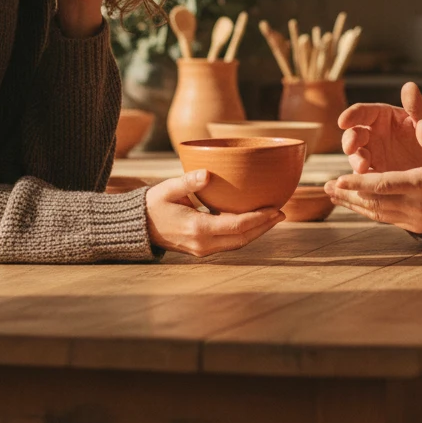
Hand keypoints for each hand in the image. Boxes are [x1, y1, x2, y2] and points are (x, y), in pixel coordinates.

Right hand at [146, 169, 285, 256]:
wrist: (139, 226)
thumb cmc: (153, 204)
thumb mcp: (168, 189)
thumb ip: (188, 181)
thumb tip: (207, 173)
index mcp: (198, 228)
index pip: (237, 226)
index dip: (258, 218)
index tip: (275, 208)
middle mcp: (203, 243)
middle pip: (243, 238)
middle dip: (264, 226)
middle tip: (282, 212)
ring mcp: (203, 249)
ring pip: (238, 243)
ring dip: (257, 231)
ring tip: (273, 216)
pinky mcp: (203, 248)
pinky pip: (230, 242)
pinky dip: (245, 232)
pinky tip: (254, 220)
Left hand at [325, 117, 421, 234]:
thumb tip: (420, 125)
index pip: (384, 185)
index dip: (359, 183)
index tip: (338, 179)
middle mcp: (417, 205)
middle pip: (374, 202)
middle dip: (348, 194)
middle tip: (325, 187)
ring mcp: (416, 219)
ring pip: (377, 213)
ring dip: (353, 204)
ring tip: (332, 195)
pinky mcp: (416, 226)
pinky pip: (386, 218)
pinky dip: (368, 211)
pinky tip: (355, 203)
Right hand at [338, 82, 421, 174]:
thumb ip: (417, 106)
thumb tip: (409, 86)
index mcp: (383, 116)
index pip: (363, 112)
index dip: (351, 115)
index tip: (343, 121)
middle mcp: (373, 134)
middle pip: (353, 134)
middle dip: (349, 140)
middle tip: (351, 147)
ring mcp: (373, 155)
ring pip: (355, 156)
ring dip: (355, 161)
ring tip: (363, 167)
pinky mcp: (376, 175)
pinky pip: (365, 177)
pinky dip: (362, 180)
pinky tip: (366, 183)